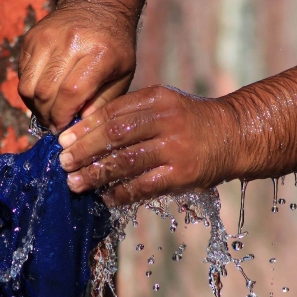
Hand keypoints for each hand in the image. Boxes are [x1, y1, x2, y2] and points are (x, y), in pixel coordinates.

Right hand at [18, 5, 136, 132]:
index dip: (63, 117)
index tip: (63, 130)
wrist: (97, 6)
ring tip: (48, 113)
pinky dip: (30, 91)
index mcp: (99, 53)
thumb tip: (79, 127)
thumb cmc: (115, 46)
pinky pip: (22, 75)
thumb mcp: (122, 75)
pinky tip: (44, 94)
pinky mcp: (31, 38)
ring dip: (35, 106)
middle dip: (48, 116)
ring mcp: (46, 38)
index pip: (70, 93)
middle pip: (45, 92)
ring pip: (28, 86)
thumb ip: (103, 103)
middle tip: (55, 126)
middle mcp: (70, 43)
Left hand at [56, 86, 247, 205]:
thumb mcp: (165, 105)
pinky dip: (121, 193)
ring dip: (96, 174)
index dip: (85, 128)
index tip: (63, 140)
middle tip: (63, 162)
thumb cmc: (190, 121)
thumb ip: (132, 114)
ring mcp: (175, 148)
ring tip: (75, 183)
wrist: (233, 135)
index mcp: (158, 99)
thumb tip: (86, 134)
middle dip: (84, 150)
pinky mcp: (182, 175)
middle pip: (115, 135)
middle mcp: (166, 120)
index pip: (113, 112)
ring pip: (126, 162)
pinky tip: (105, 197)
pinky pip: (143, 186)